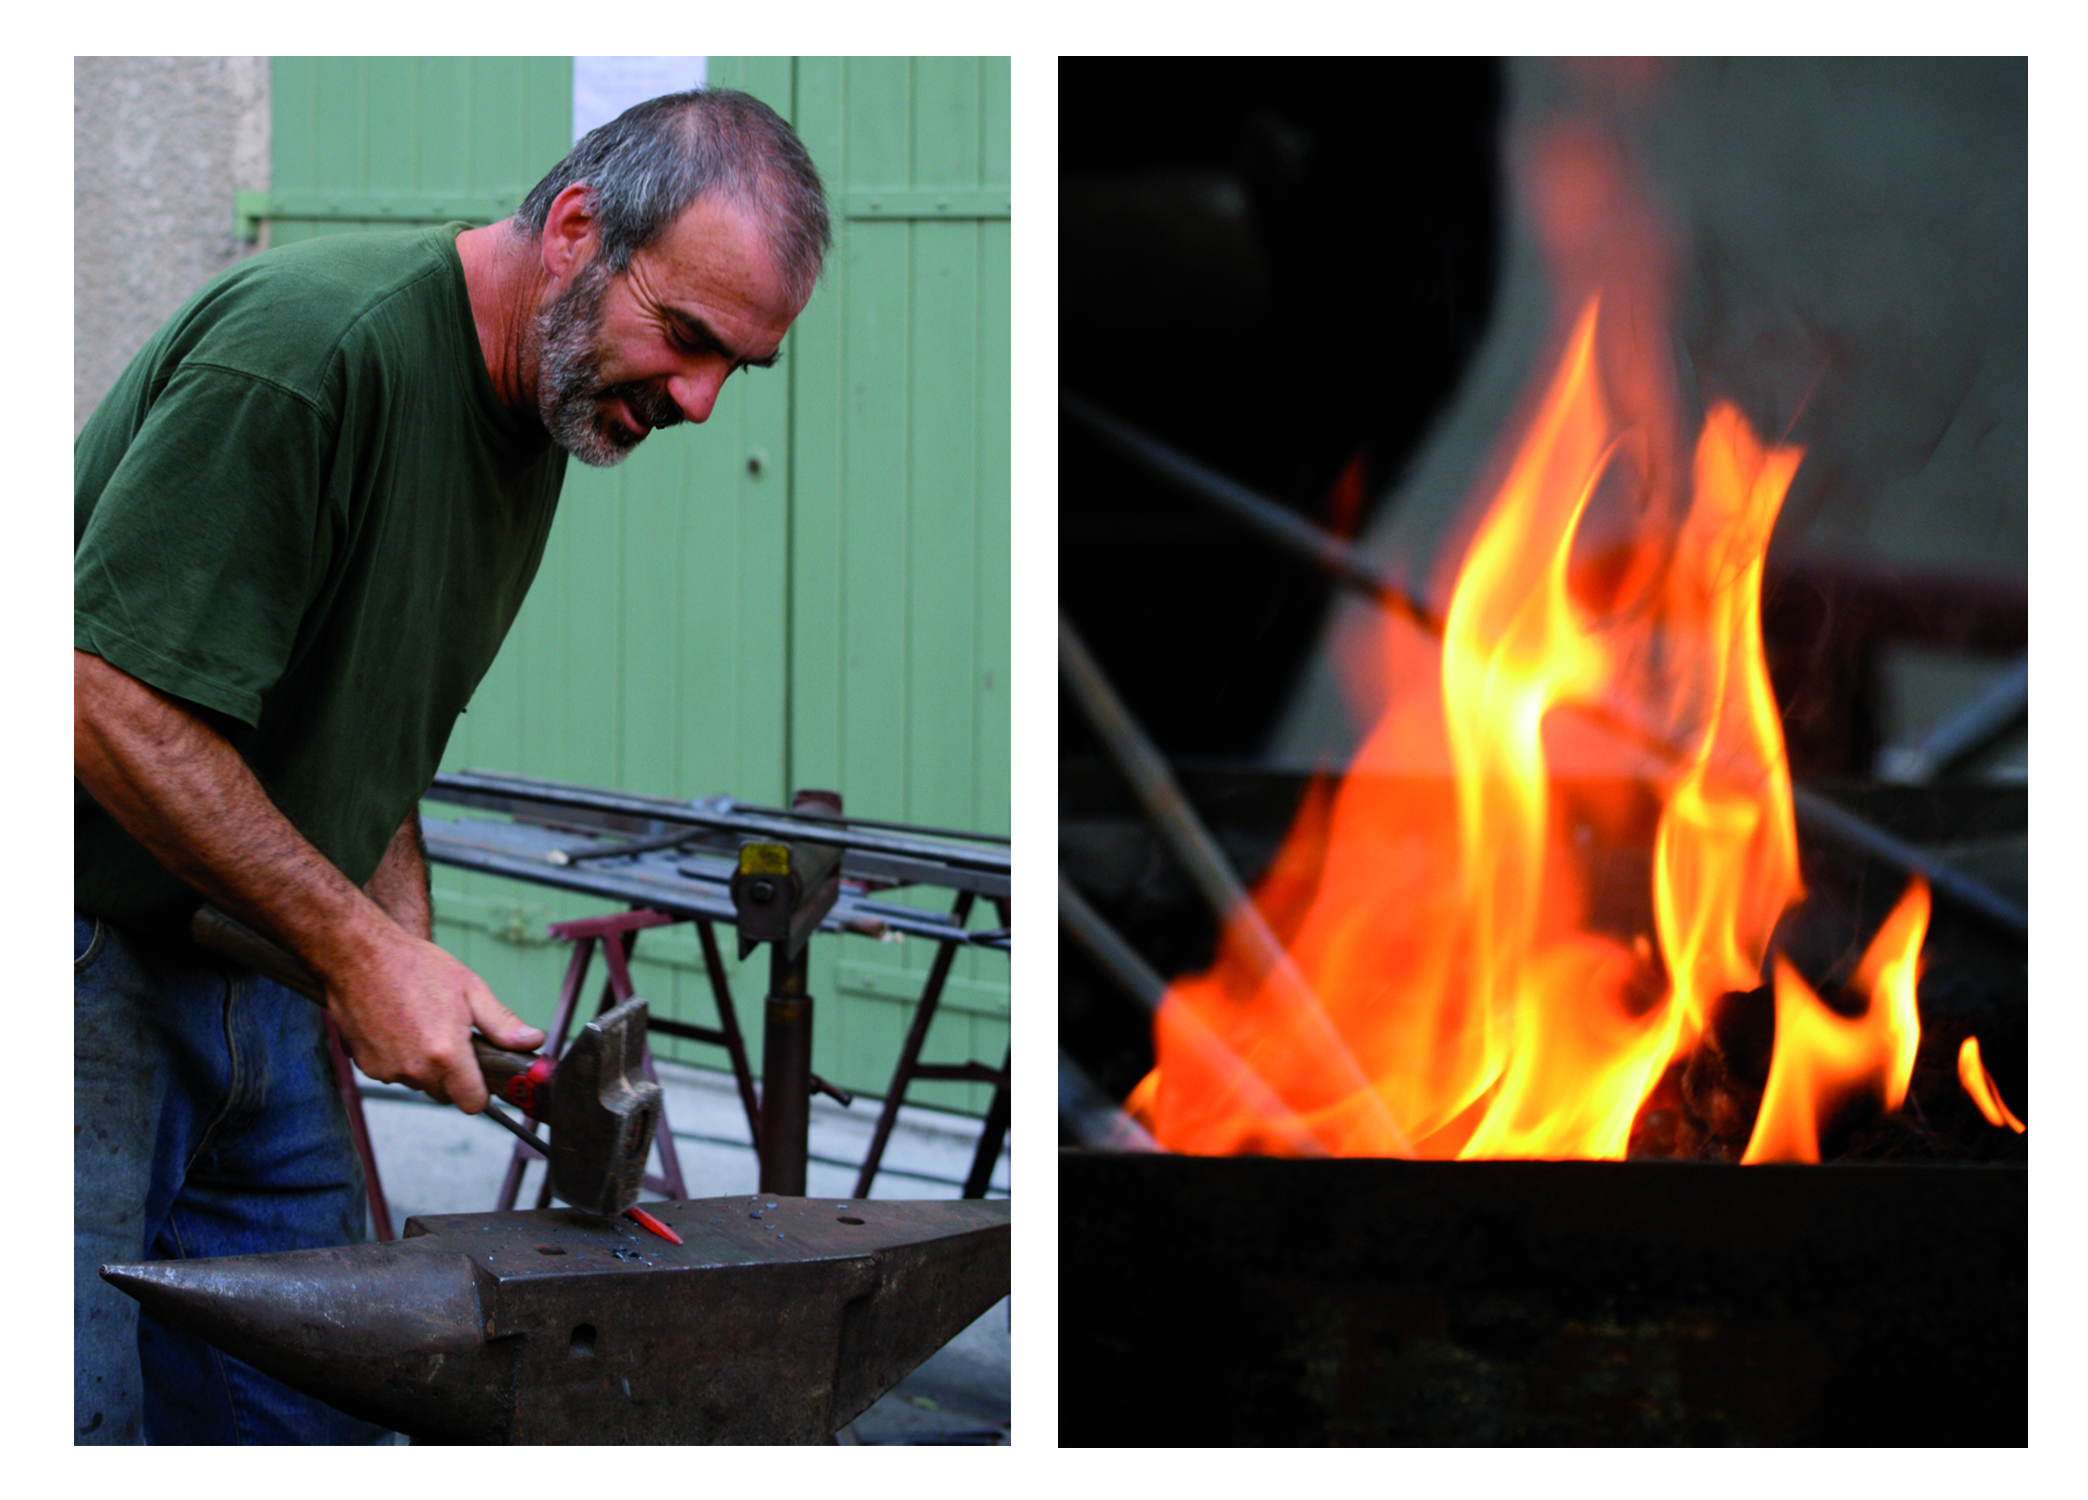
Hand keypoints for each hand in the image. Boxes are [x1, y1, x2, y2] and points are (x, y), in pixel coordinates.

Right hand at [323, 929, 545, 1112]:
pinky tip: (400, 1027)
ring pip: (419, 1083)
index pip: (472, 1103)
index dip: (481, 1091)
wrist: (359, 956)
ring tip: (422, 1024)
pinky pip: (394, 1073)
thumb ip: (503, 1024)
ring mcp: (387, 1070)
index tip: (482, 1075)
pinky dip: (400, 1058)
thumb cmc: (414, 967)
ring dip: (425, 1065)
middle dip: (453, 1074)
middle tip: (451, 1036)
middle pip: (446, 1093)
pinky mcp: (366, 1066)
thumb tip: (531, 1042)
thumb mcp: (471, 989)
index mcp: (446, 1055)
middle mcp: (415, 1070)